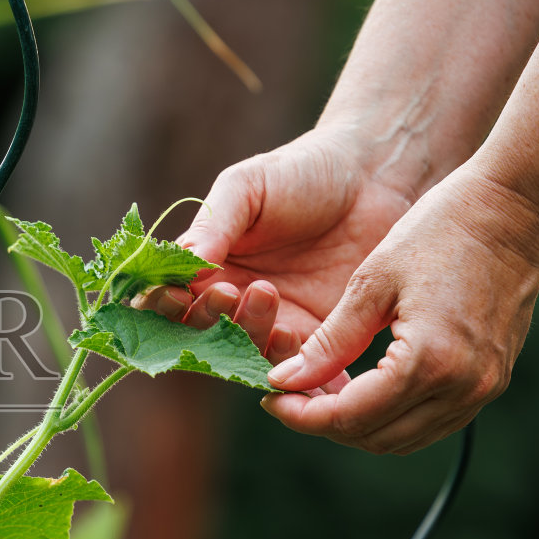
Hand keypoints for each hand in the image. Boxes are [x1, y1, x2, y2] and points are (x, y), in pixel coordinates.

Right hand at [138, 126, 420, 371]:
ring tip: (268, 294)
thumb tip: (182, 267)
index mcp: (205, 266)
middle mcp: (232, 299)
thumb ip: (212, 225)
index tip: (179, 293)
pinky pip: (294, 366)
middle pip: (199, 334)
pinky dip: (292, 366)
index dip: (165, 306)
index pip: (168, 299)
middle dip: (208, 319)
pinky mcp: (315, 334)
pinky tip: (298, 336)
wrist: (373, 178)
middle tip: (233, 290)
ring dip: (248, 333)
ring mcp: (273, 320)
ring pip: (243, 353)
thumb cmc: (302, 172)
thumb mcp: (246, 186)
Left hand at [260, 165, 538, 453]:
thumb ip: (329, 341)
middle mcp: (462, 387)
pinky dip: (390, 417)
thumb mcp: (371, 283)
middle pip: (373, 437)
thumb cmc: (439, 231)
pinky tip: (361, 389)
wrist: (515, 210)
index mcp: (428, 360)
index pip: (348, 416)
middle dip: (323, 424)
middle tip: (288, 396)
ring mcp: (483, 389)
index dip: (300, 414)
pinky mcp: (491, 382)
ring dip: (356, 426)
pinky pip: (431, 423)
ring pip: (402, 439)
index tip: (270, 397)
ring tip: (318, 394)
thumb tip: (284, 382)